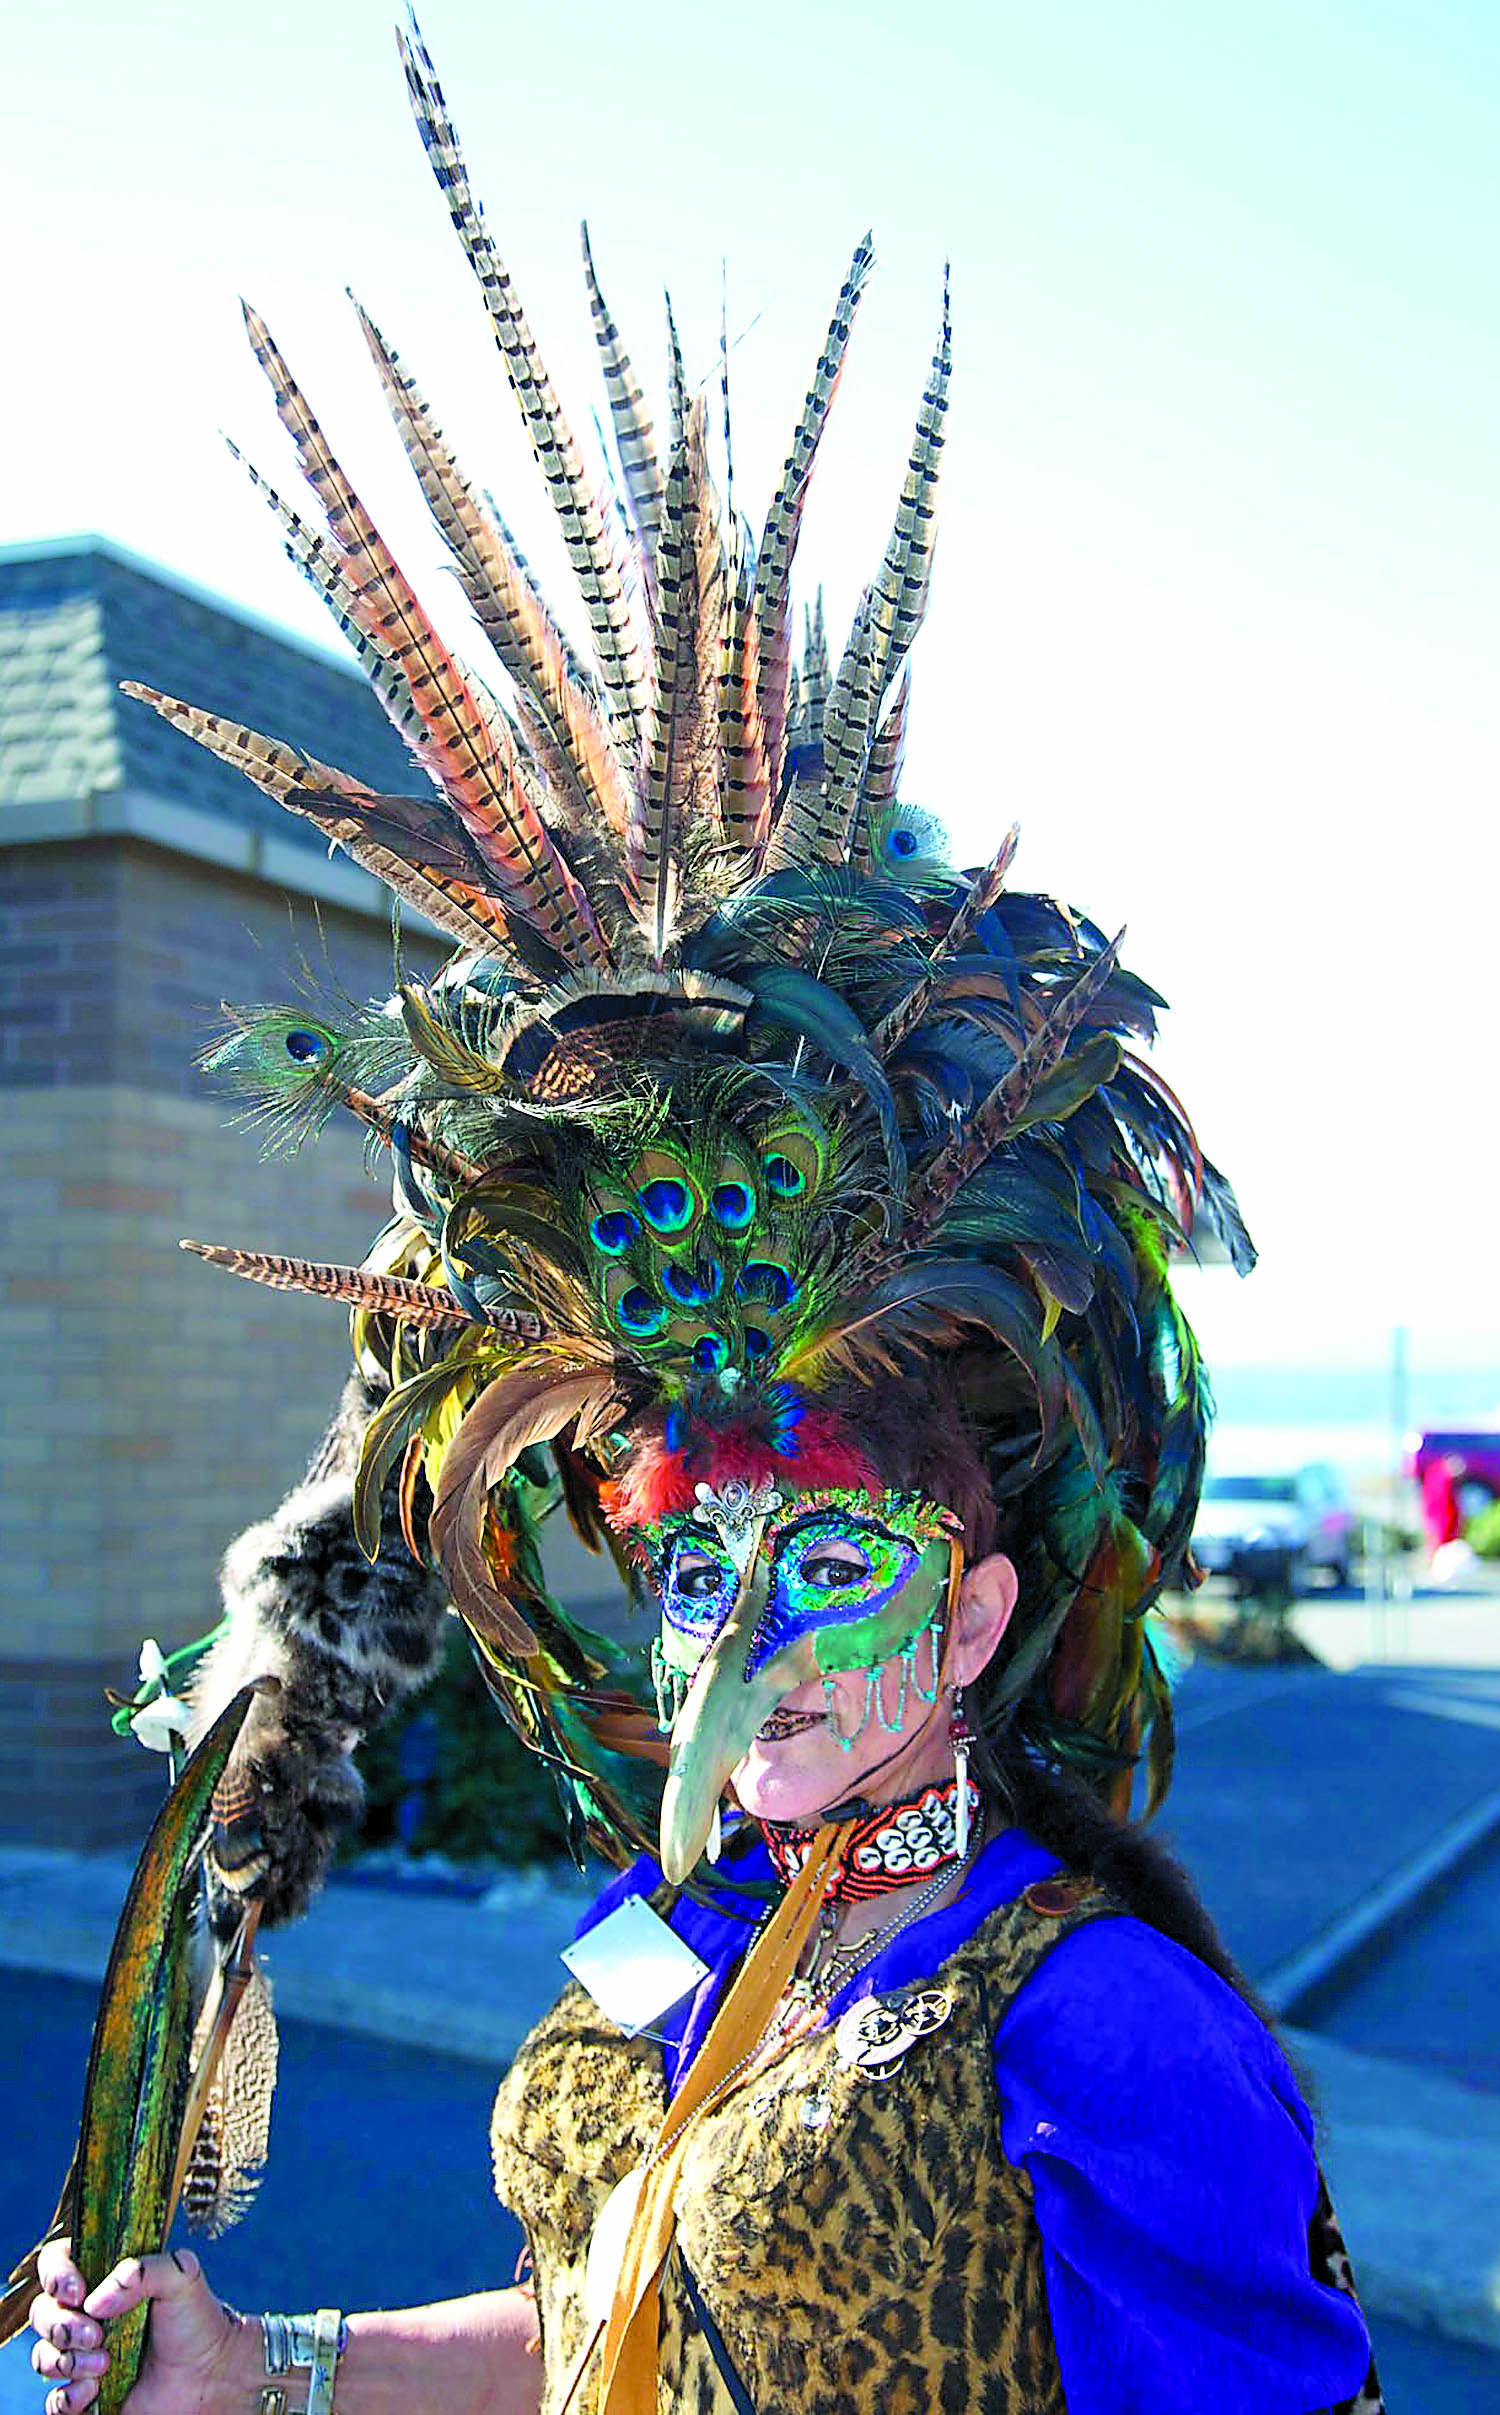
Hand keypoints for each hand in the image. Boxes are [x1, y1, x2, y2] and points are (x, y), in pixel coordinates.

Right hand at [29, 2242, 254, 2414]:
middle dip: (62, 2326)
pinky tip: (94, 2391)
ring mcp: (84, 2356)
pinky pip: (54, 2401)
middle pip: (42, 2313)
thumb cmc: (198, 2320)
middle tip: (98, 2335)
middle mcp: (88, 2316)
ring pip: (44, 2356)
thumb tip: (94, 2300)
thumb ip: (143, 2270)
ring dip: (67, 2361)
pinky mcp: (84, 2395)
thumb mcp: (182, 2276)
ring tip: (105, 2364)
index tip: (78, 2292)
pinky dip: (67, 2398)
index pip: (57, 2263)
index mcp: (105, 2279)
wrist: (212, 2376)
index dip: (56, 2275)